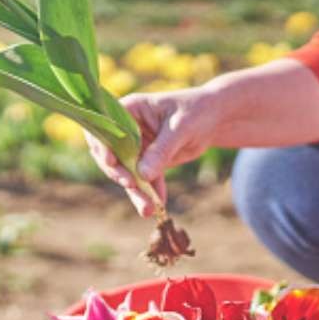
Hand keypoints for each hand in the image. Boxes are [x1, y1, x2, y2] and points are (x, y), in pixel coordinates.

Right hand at [86, 87, 219, 216]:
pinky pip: (144, 180)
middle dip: (120, 174)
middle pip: (112, 154)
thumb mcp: (180, 128)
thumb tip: (143, 174)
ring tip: (148, 210)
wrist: (215, 120)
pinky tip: (160, 204)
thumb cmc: (197, 112)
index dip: (103, 145)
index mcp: (130, 109)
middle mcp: (128, 129)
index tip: (111, 162)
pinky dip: (151, 193)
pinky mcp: (148, 162)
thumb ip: (161, 150)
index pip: (106, 127)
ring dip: (136, 191)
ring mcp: (136, 147)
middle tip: (132, 186)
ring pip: (128, 172)